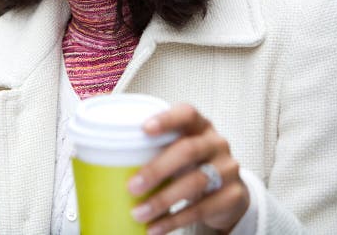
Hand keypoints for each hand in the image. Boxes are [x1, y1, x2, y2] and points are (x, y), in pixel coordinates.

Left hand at [127, 104, 248, 234]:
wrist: (228, 191)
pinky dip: (175, 220)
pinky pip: (202, 209)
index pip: (187, 113)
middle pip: (188, 151)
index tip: (144, 129)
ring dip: (162, 200)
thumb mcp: (177, 150)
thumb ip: (154, 149)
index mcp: (199, 126)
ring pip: (195, 182)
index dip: (166, 119)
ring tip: (138, 213)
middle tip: (132, 186)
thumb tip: (104, 160)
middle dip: (157, 169)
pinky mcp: (232, 196)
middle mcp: (216, 143)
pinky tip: (156, 227)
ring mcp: (227, 169)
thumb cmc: (191, 165)